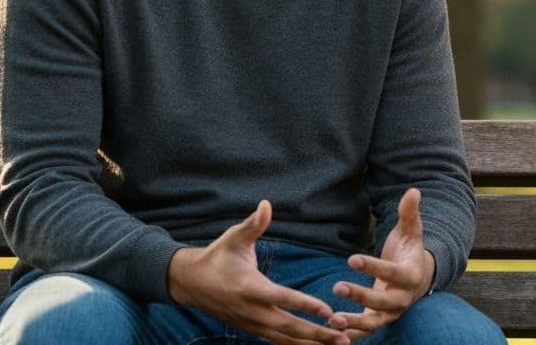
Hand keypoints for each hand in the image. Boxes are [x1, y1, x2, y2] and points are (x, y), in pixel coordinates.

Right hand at [168, 200, 348, 344]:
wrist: (190, 283)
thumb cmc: (217, 256)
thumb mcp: (233, 237)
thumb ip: (254, 224)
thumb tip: (266, 204)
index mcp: (249, 287)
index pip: (281, 298)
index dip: (305, 305)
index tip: (328, 311)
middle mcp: (251, 310)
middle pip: (288, 326)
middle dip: (317, 333)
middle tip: (345, 335)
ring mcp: (251, 324)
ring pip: (285, 339)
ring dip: (312, 343)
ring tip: (341, 344)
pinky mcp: (251, 330)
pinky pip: (278, 341)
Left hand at [329, 188, 434, 340]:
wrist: (418, 278)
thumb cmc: (409, 251)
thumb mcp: (411, 231)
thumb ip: (409, 213)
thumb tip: (413, 191)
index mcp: (410, 275)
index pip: (391, 272)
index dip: (373, 267)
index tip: (351, 259)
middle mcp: (402, 298)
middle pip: (383, 302)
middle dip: (361, 296)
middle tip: (337, 287)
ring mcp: (391, 313)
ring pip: (373, 322)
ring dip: (354, 323)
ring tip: (332, 319)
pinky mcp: (378, 321)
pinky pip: (364, 332)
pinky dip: (349, 335)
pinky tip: (329, 334)